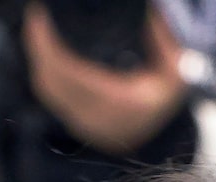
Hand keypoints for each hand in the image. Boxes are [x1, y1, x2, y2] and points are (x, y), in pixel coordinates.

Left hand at [22, 3, 189, 154]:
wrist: (164, 135)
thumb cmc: (167, 96)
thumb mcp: (179, 69)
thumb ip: (164, 41)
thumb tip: (151, 12)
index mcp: (121, 102)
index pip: (70, 72)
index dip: (48, 45)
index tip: (41, 17)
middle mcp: (99, 118)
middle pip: (52, 79)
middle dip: (37, 46)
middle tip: (36, 17)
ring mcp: (86, 125)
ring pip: (47, 89)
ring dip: (37, 57)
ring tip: (37, 30)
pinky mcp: (78, 125)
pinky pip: (51, 97)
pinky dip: (43, 71)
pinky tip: (41, 51)